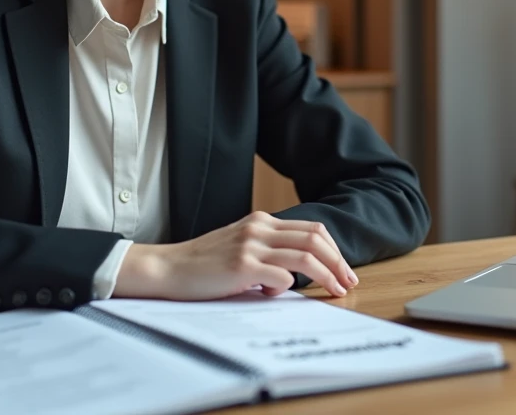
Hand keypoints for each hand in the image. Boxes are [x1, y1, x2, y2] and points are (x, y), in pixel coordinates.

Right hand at [113, 211, 358, 299]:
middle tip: (348, 282)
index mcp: (262, 221)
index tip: (344, 270)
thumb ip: (268, 251)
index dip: (334, 250)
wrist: (167, 269)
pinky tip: (272, 294)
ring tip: (335, 291)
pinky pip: (281, 276)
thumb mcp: (240, 248)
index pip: (312, 230)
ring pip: (305, 256)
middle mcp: (259, 228)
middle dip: (338, 262)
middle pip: (316, 239)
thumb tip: (300, 272)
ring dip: (326, 275)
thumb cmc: (203, 265)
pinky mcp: (242, 266)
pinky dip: (286, 287)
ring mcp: (251, 245)